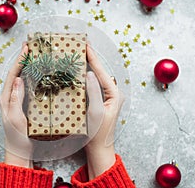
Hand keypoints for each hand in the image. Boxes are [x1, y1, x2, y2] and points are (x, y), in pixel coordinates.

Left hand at [0, 43, 32, 167]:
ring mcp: (14, 101)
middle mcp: (8, 98)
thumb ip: (15, 99)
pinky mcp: (20, 105)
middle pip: (15, 74)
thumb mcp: (16, 118)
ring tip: (33, 57)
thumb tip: (18, 79)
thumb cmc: (18, 138)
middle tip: (30, 48)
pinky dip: (29, 78)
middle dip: (21, 60)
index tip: (26, 49)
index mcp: (5, 99)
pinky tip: (36, 75)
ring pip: (19, 79)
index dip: (19, 61)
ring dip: (25, 67)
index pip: (12, 75)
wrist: (19, 152)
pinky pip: (24, 88)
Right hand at [85, 44, 123, 178]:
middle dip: (91, 59)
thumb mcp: (96, 112)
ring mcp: (107, 97)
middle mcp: (112, 93)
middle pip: (100, 72)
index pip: (101, 72)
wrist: (99, 148)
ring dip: (89, 66)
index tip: (86, 45)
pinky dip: (86, 77)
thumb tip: (90, 74)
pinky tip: (79, 71)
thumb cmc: (98, 133)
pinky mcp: (101, 101)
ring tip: (80, 54)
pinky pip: (93, 85)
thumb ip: (94, 92)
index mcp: (114, 94)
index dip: (93, 58)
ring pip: (97, 78)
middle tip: (82, 45)